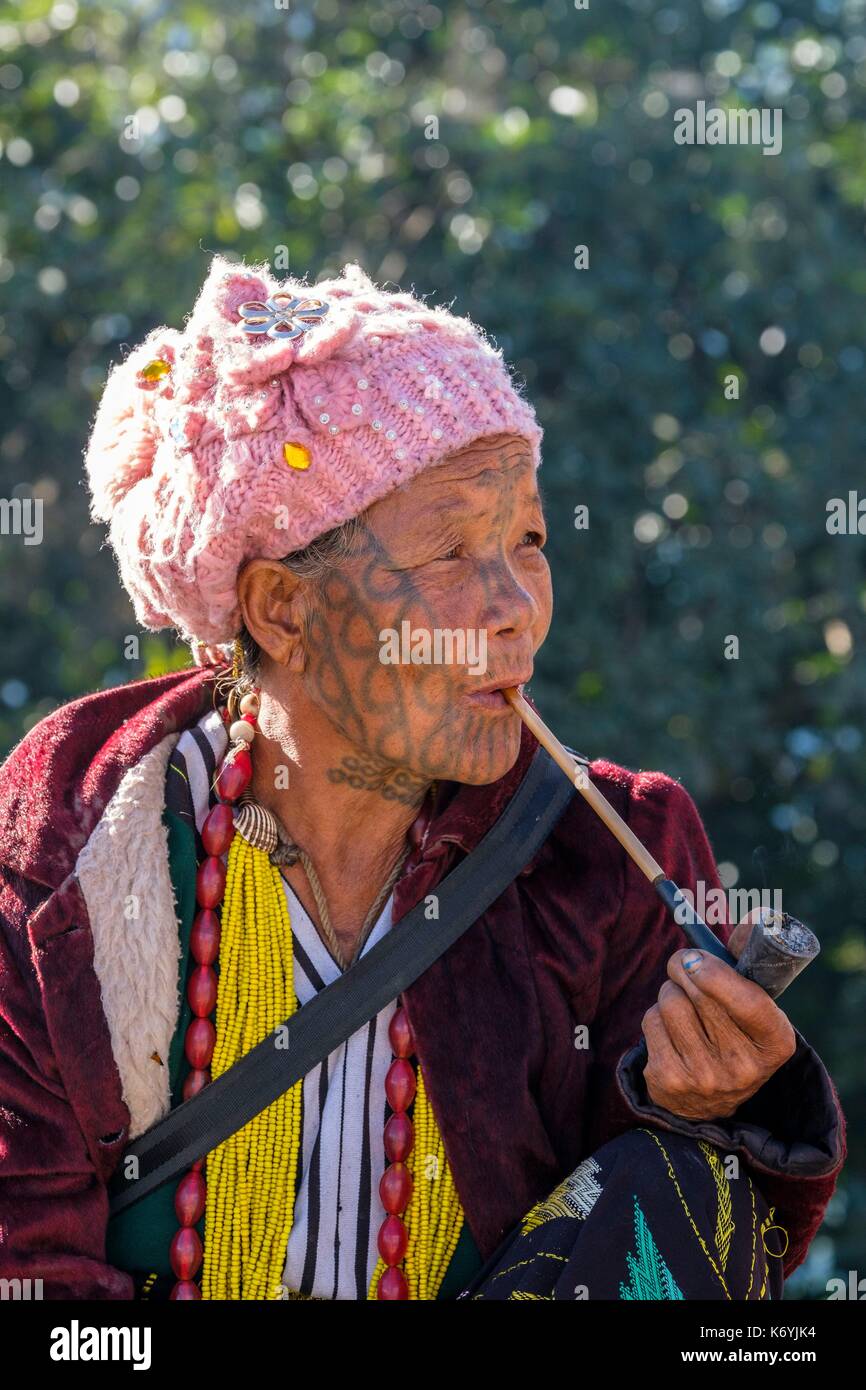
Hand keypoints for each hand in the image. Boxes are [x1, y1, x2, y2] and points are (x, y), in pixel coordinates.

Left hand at [641, 911, 797, 1120]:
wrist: (710, 1100)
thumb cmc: (734, 1031)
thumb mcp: (755, 1003)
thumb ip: (750, 959)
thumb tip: (756, 917)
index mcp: (775, 1042)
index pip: (750, 1004)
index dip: (717, 976)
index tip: (694, 959)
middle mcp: (744, 1067)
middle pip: (700, 994)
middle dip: (686, 968)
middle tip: (685, 964)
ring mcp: (705, 1078)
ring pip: (671, 1001)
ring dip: (672, 991)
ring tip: (685, 1005)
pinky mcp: (669, 1082)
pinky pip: (652, 1020)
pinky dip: (657, 1015)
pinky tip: (671, 1031)